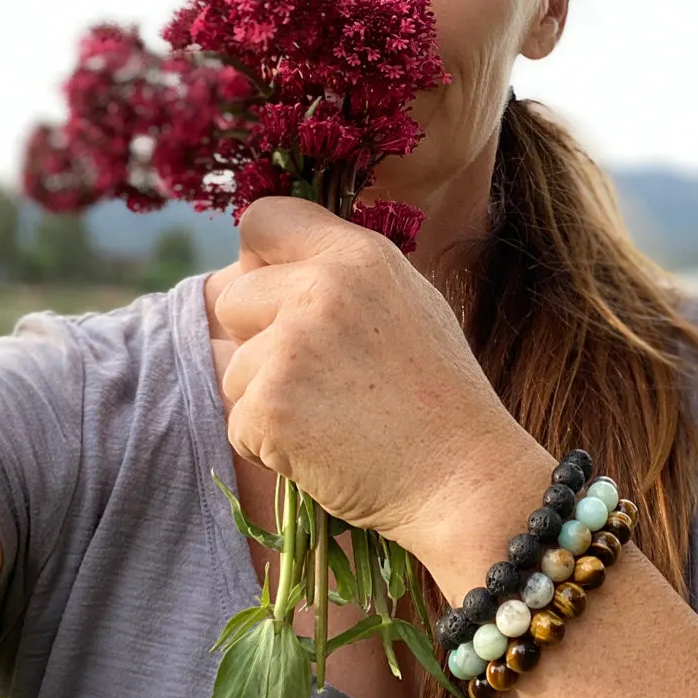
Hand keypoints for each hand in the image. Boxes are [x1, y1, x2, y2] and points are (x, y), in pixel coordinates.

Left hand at [214, 196, 538, 556]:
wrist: (464, 478)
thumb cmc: (439, 395)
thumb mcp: (408, 302)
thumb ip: (341, 274)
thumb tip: (270, 265)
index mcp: (360, 255)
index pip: (263, 218)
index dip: (259, 259)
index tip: (277, 293)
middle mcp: (320, 289)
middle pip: (234, 296)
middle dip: (258, 337)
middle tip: (317, 374)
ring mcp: (291, 348)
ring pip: (233, 367)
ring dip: (266, 398)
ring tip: (334, 416)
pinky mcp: (270, 407)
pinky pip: (238, 420)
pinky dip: (269, 443)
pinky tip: (323, 448)